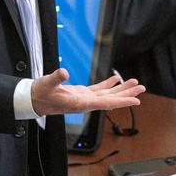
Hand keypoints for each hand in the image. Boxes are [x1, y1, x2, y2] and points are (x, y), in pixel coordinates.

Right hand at [30, 69, 144, 116]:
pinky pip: (99, 90)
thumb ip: (56, 78)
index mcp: (80, 103)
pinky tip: (116, 80)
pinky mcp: (81, 94)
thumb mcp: (46, 84)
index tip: (136, 101)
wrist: (33, 100)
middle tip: (142, 88)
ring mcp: (84, 98)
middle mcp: (86, 102)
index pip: (106, 103)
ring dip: (121, 89)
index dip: (122, 101)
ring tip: (135, 83)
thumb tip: (64, 72)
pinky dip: (109, 85)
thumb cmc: (40, 94)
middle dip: (127, 94)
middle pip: (111, 99)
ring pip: (108, 95)